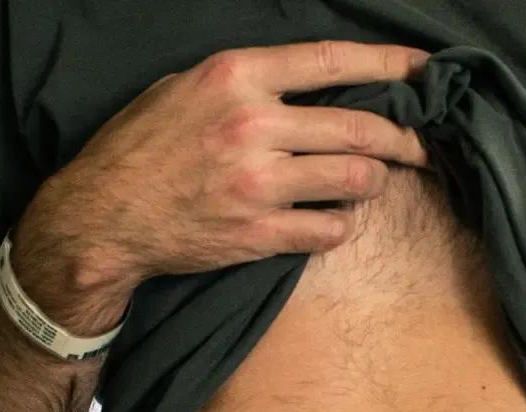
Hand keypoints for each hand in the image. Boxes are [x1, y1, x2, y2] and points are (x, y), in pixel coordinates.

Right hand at [11, 41, 430, 325]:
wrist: (103, 217)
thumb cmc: (141, 148)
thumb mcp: (185, 88)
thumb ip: (247, 82)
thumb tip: (310, 85)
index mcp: (236, 77)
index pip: (332, 63)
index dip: (388, 65)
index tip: (422, 71)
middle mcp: (253, 125)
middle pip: (360, 127)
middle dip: (404, 138)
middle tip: (420, 147)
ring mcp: (258, 183)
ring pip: (355, 179)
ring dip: (372, 182)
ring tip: (367, 182)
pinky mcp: (259, 233)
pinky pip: (329, 229)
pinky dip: (339, 224)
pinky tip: (330, 218)